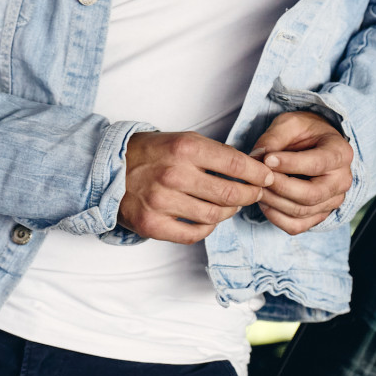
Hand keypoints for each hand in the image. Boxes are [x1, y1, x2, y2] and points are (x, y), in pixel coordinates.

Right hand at [118, 131, 274, 243]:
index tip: (267, 177)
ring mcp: (162, 202)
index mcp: (185, 148)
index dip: (258, 174)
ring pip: (214, 216)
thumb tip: (251, 169)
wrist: (107, 170)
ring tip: (229, 206)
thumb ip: (213, 154)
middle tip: (254, 194)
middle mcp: (174, 174)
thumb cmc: (150, 154)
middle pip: (230, 194)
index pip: (236, 165)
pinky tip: (207, 220)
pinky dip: (207, 228)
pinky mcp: (152, 225)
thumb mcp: (181, 140)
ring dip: (229, 213)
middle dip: (250, 195)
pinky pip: (193, 234)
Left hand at [248, 111, 352, 235]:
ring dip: (274, 201)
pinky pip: (297, 226)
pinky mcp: (320, 215)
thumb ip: (274, 137)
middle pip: (310, 194)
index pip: (317, 164)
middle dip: (280, 187)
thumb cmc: (305, 132)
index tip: (267, 159)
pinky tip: (264, 201)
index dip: (290, 164)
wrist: (316, 144)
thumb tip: (257, 157)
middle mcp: (342, 180)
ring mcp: (333, 201)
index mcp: (340, 153)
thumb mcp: (290, 123)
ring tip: (257, 186)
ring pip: (301, 211)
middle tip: (260, 178)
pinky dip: (276, 217)